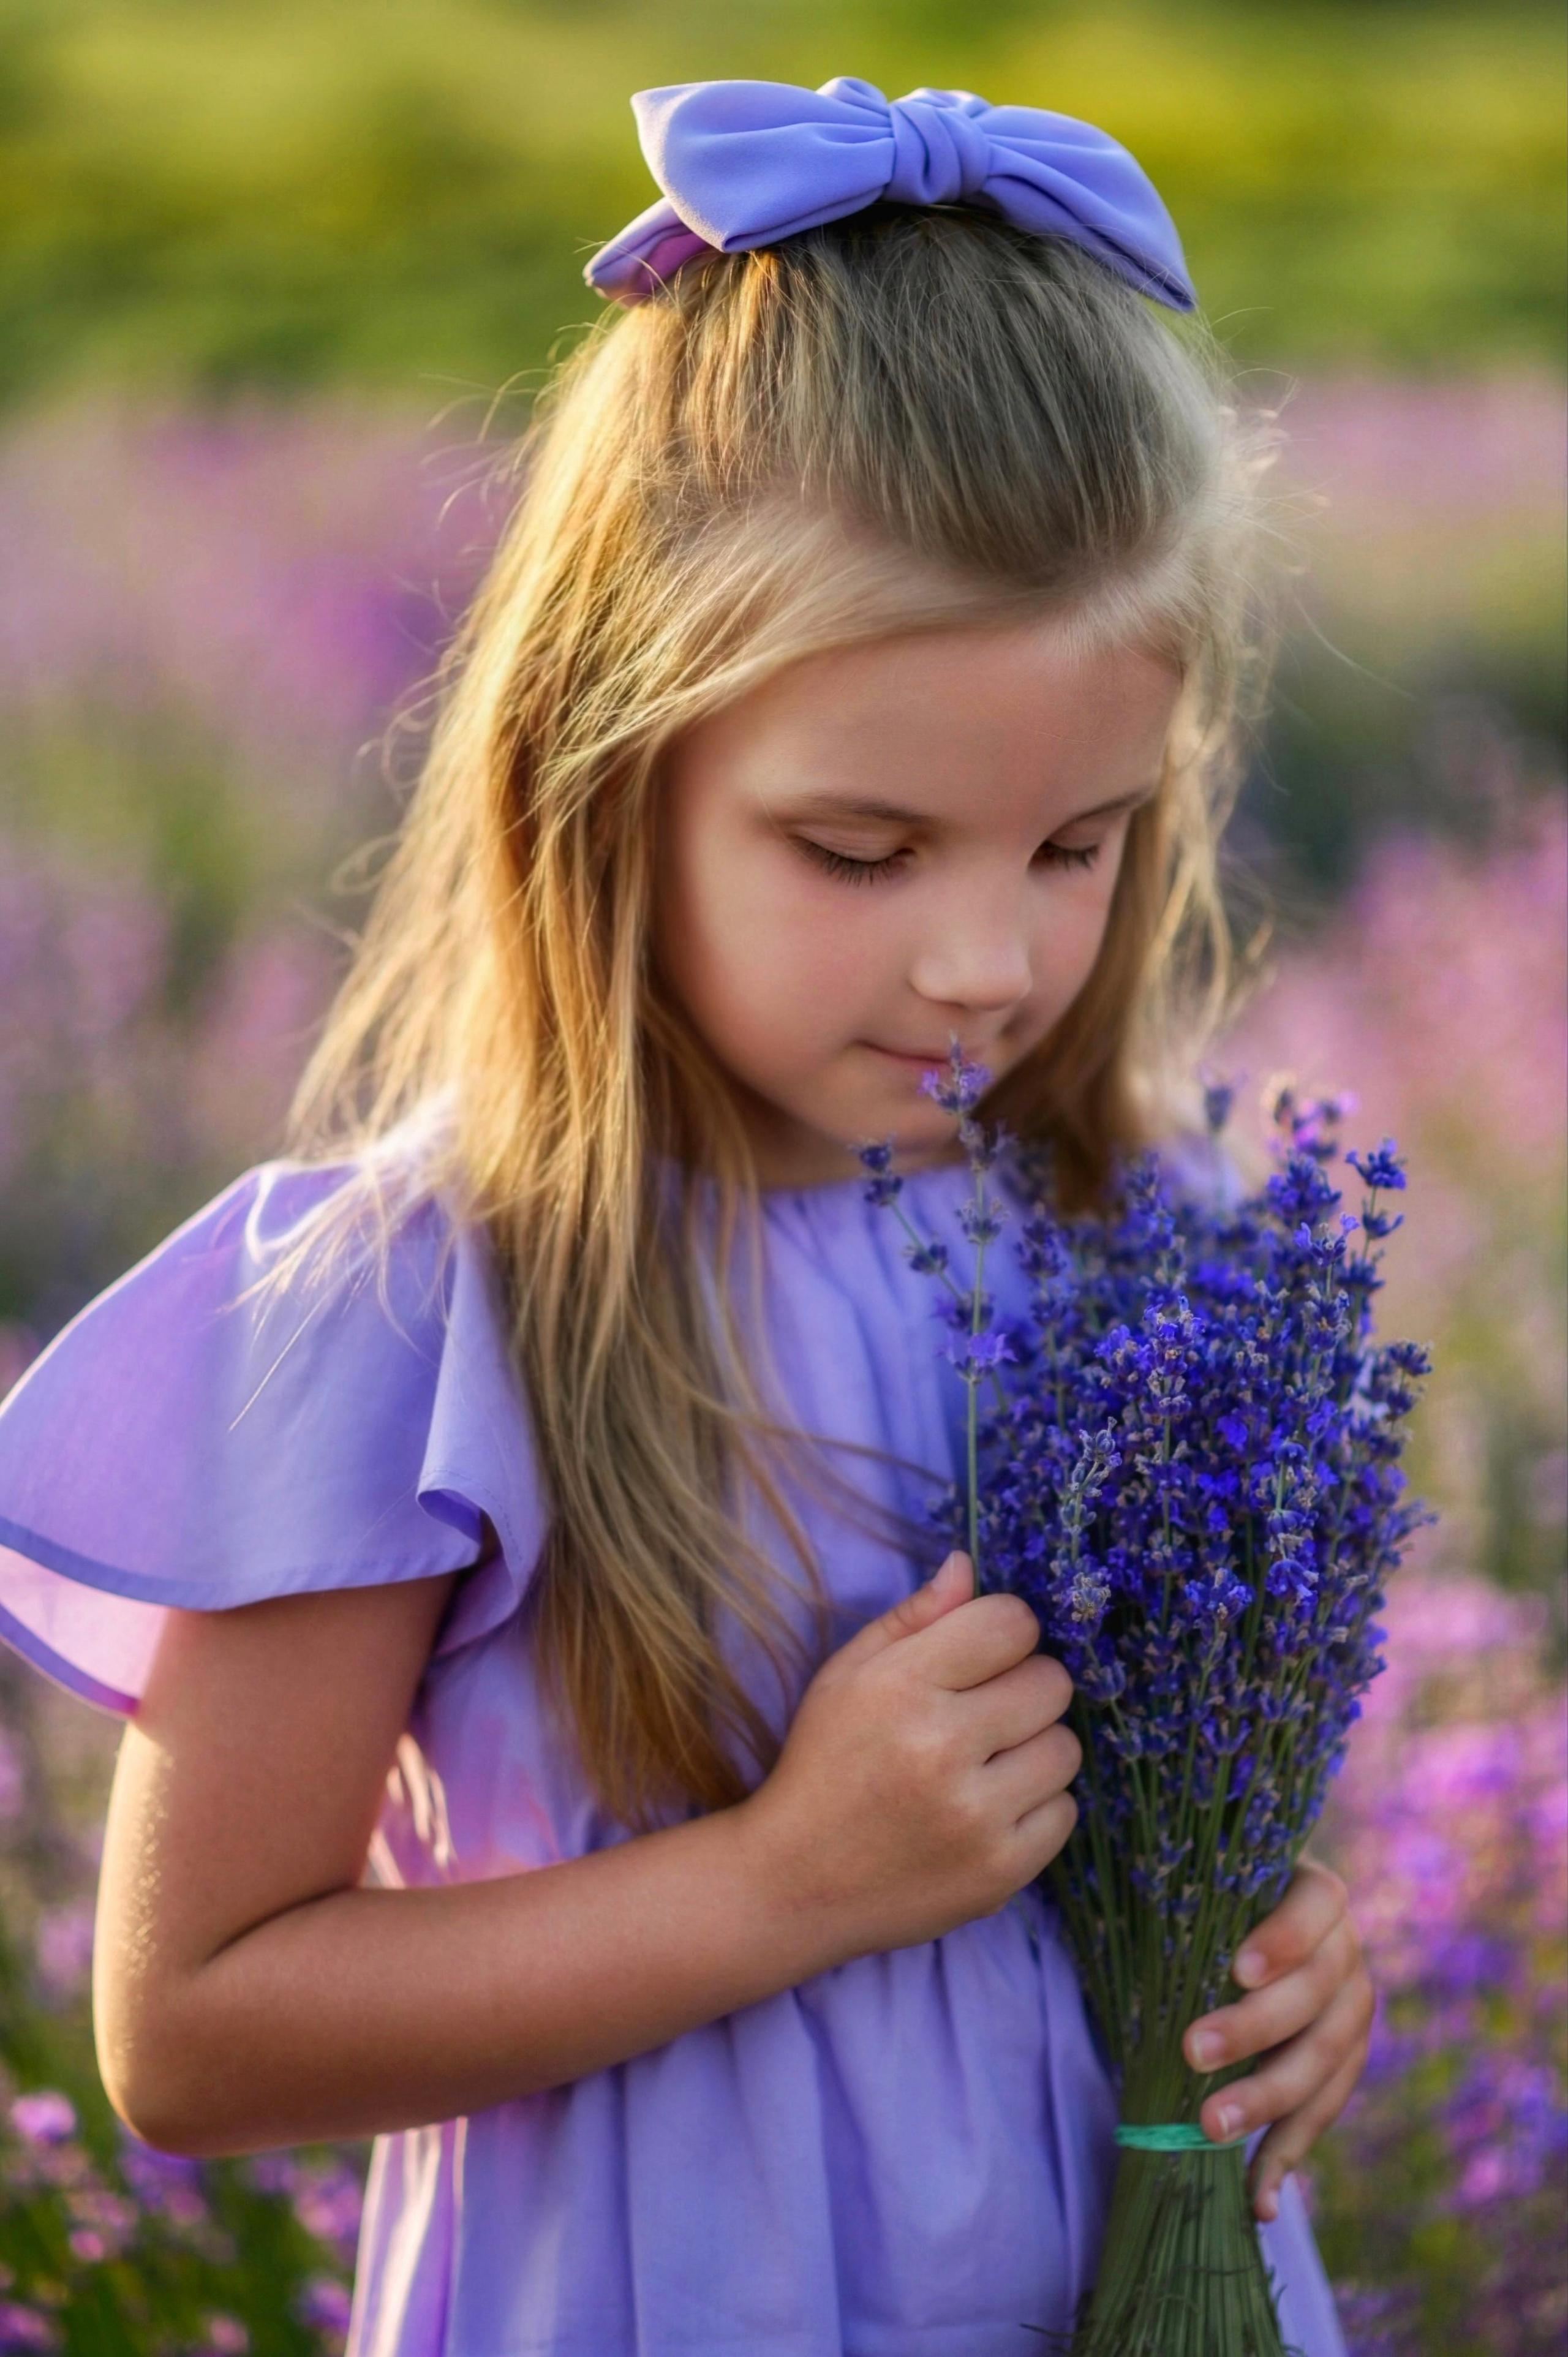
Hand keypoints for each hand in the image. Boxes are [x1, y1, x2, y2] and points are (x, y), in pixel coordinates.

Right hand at [743, 1551, 1079, 1959]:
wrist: (793, 1883)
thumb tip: (969, 1566)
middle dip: (1023, 1690)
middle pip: (1051, 1683)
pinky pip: (1064, 1813)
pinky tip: (985, 1811)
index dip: (1003, 1634)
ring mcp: (975, 1816)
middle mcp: (941, 1747)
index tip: (981, 1658)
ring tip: (983, 1767)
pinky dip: (1034, 1809)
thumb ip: (913, 1617)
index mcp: (900, 1686)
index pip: (1011, 1623)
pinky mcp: (1000, 1873)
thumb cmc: (822, 1765)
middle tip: (981, 1716)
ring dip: (1032, 1751)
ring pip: (1065, 1748)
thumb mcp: (845, 1676)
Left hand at [1182, 1857, 1373, 2220]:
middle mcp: (1345, 1951)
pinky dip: (1286, 2154)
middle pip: (1316, 1992)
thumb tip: (1128, 1907)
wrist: (1236, 1938)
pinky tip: (1256, 2198)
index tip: (1236, 1969)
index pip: (1320, 1904)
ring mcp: (1351, 2012)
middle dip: (1254, 2028)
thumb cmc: (1205, 1903)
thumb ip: (1183, 1896)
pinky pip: (1321, 2113)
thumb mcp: (1199, 1888)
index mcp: (1315, 1893)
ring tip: (1211, 2128)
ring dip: (1268, 2100)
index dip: (1287, 1937)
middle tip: (1191, 2052)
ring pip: (1325, 2061)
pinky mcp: (1342, 2066)